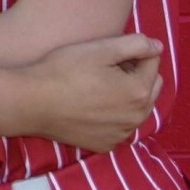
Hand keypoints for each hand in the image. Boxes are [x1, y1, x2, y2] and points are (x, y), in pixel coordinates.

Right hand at [22, 35, 162, 151]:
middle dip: (136, 73)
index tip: (109, 52)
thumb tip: (158, 46)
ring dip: (127, 94)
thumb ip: (136, 44)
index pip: (153, 61)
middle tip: (105, 67)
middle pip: (150, 85)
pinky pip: (120, 125)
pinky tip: (91, 105)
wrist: (32, 103)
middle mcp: (136, 118)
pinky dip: (113, 115)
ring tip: (97, 86)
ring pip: (136, 107)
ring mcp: (121, 135)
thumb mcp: (101, 49)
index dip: (133, 51)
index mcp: (139, 92)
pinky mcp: (105, 145)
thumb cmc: (64, 71)